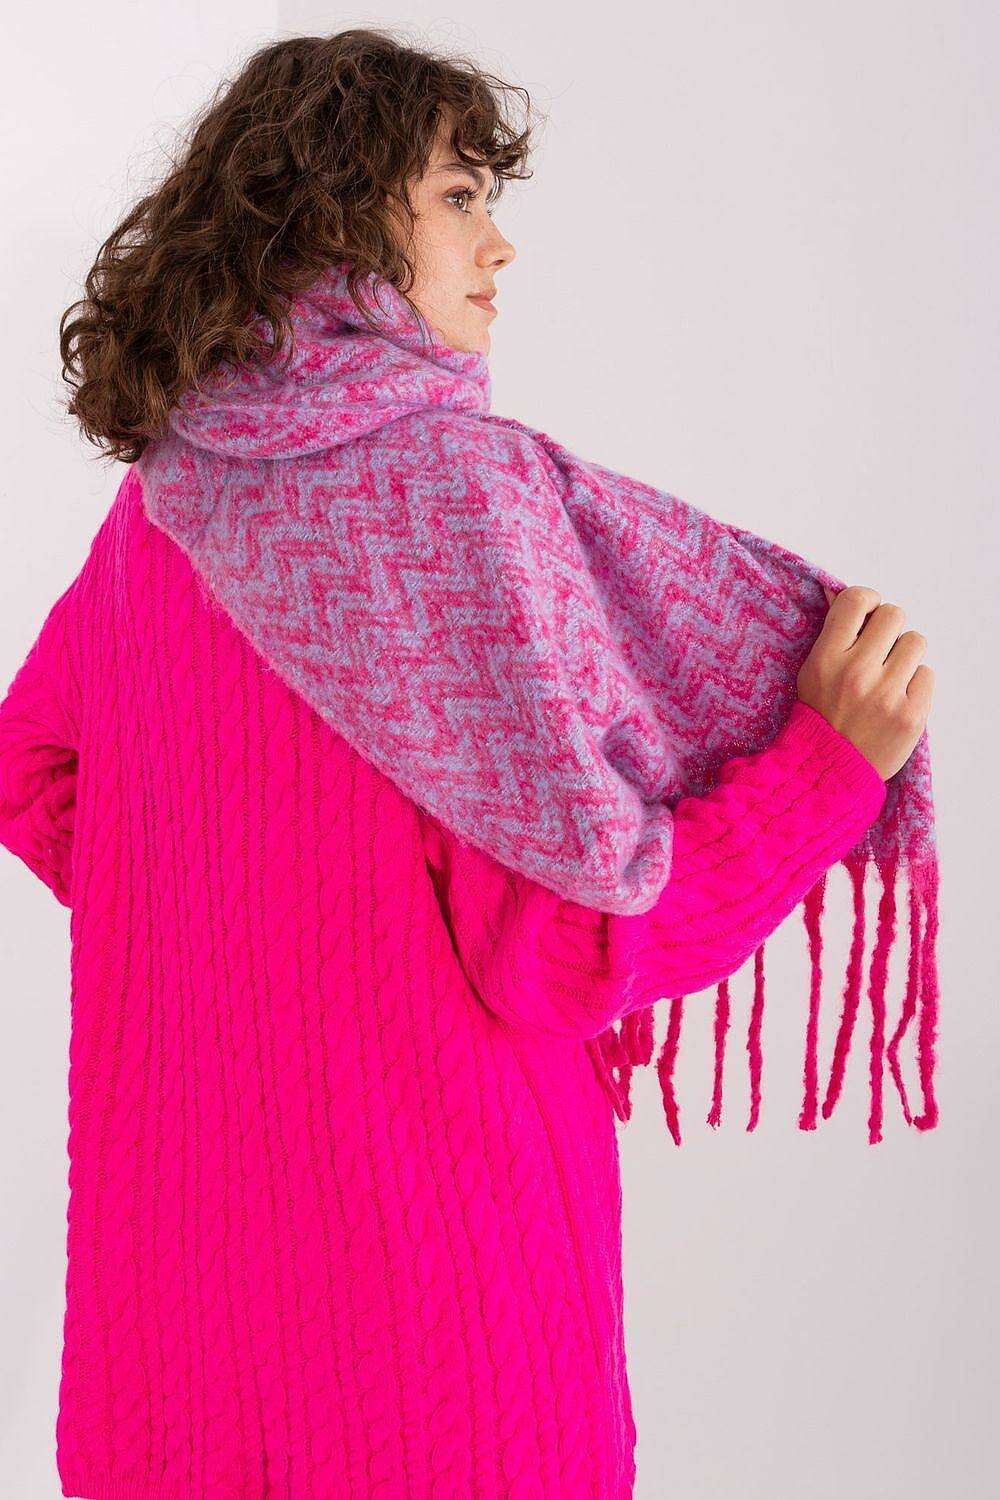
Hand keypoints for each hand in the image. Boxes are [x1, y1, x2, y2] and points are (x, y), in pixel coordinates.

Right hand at [794, 584, 933, 779]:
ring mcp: (886, 695)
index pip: (857, 600)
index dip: (867, 601)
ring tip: (890, 677)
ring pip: (915, 642)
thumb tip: (842, 593)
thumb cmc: (820, 716)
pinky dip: (915, 684)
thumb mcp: (812, 672)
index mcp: (826, 659)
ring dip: (905, 656)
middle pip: (894, 615)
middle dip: (890, 628)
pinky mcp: (911, 715)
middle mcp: (856, 673)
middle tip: (881, 649)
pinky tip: (897, 699)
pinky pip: (927, 674)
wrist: (828, 771)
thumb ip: (832, 634)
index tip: (867, 617)